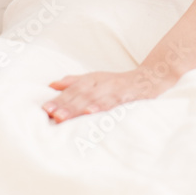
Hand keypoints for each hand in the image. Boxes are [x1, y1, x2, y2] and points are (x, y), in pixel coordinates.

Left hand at [42, 63, 180, 123]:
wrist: (151, 77)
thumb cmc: (119, 82)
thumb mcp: (96, 79)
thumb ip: (74, 82)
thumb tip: (51, 85)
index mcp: (92, 79)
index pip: (72, 89)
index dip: (58, 99)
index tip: (44, 109)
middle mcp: (101, 82)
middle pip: (80, 94)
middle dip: (64, 104)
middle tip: (50, 114)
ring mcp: (114, 88)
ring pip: (92, 98)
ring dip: (77, 107)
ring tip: (62, 116)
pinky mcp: (127, 95)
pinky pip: (113, 102)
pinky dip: (101, 107)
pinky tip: (90, 113)